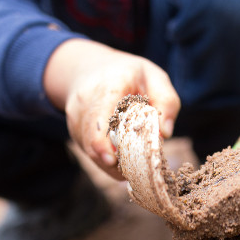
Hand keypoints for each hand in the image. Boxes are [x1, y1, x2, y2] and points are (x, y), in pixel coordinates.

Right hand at [41, 39, 178, 175]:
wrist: (90, 67)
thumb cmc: (129, 74)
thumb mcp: (155, 78)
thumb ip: (166, 102)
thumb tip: (165, 134)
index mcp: (109, 85)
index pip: (100, 115)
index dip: (102, 141)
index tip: (113, 160)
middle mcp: (86, 99)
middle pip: (91, 138)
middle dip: (110, 160)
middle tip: (130, 173)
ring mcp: (76, 114)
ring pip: (89, 148)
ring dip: (109, 163)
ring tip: (129, 165)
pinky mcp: (73, 127)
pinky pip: (87, 149)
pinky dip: (103, 158)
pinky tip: (119, 156)